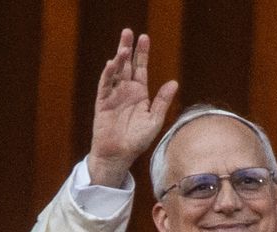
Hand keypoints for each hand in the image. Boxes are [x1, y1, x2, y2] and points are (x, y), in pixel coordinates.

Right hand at [87, 28, 178, 187]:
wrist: (119, 155)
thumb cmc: (137, 141)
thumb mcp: (154, 120)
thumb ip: (162, 101)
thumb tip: (173, 82)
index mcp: (139, 93)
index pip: (141, 68)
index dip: (142, 53)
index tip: (144, 37)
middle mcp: (126, 91)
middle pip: (127, 65)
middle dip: (128, 49)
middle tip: (128, 31)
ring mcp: (113, 96)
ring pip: (115, 72)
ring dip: (118, 60)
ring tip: (123, 48)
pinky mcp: (103, 103)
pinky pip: (105, 85)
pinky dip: (108, 75)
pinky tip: (112, 64)